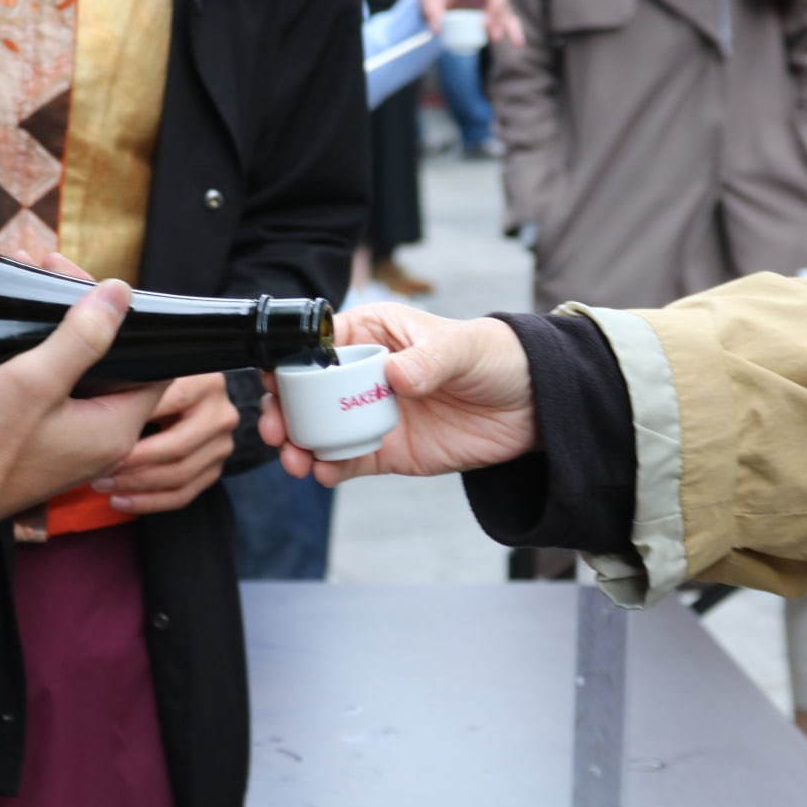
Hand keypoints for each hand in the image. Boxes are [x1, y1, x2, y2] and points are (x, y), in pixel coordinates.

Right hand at [0, 252, 168, 520]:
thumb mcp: (34, 381)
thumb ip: (83, 338)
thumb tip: (120, 293)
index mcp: (116, 428)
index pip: (152, 365)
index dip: (129, 321)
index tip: (94, 286)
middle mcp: (104, 442)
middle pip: (116, 365)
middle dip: (90, 317)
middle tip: (52, 270)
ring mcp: (75, 446)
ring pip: (87, 376)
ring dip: (66, 335)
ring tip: (34, 287)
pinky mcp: (46, 446)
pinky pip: (61, 394)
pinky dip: (48, 360)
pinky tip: (22, 331)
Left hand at [90, 372, 238, 513]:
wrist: (187, 401)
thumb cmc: (155, 387)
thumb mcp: (149, 376)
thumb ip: (134, 385)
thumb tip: (99, 401)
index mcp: (207, 384)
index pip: (171, 404)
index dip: (136, 421)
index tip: (100, 435)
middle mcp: (222, 415)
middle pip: (178, 447)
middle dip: (134, 462)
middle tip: (101, 468)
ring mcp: (222, 445)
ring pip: (179, 475)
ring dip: (137, 485)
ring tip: (105, 484)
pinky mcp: (214, 469)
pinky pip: (183, 495)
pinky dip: (149, 502)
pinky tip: (122, 500)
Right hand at [259, 302, 537, 486]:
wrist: (533, 406)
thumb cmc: (496, 357)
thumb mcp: (462, 348)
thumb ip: (427, 361)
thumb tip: (395, 376)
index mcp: (373, 334)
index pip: (318, 345)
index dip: (290, 362)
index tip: (273, 381)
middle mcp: (364, 374)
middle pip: (308, 393)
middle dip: (284, 411)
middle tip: (276, 429)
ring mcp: (373, 414)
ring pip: (321, 431)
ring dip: (300, 445)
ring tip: (295, 459)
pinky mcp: (388, 450)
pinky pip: (349, 462)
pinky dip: (330, 469)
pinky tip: (322, 473)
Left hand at [420, 0, 526, 46]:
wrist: (440, 1)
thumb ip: (432, 12)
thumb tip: (437, 31)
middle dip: (495, 8)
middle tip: (486, 26)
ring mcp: (492, 0)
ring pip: (505, 8)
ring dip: (503, 23)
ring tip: (494, 38)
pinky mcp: (496, 14)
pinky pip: (509, 22)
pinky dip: (514, 32)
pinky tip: (518, 43)